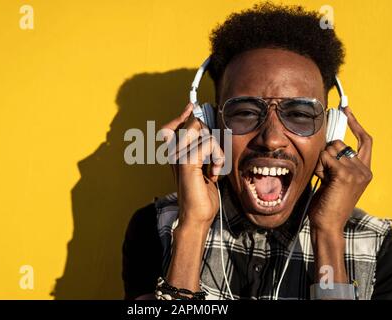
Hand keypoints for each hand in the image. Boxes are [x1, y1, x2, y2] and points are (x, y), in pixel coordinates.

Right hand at [160, 103, 224, 226]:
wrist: (197, 216)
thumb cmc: (202, 193)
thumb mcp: (204, 166)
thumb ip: (201, 147)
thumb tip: (202, 126)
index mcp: (175, 153)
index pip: (174, 124)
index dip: (183, 113)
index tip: (192, 105)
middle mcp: (173, 152)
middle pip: (193, 123)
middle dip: (210, 136)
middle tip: (214, 158)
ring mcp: (178, 156)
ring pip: (203, 131)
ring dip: (217, 149)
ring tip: (215, 167)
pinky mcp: (186, 161)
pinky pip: (208, 143)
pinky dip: (218, 157)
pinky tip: (215, 173)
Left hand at [309, 106, 372, 233]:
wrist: (328, 224)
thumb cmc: (328, 204)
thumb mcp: (335, 179)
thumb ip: (337, 163)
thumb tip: (328, 144)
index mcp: (365, 171)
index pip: (365, 141)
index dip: (356, 124)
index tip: (346, 110)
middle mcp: (364, 170)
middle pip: (339, 144)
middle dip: (325, 155)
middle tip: (324, 175)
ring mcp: (357, 172)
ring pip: (330, 150)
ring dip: (320, 163)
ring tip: (323, 181)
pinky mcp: (345, 175)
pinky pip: (325, 158)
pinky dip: (319, 168)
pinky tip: (322, 181)